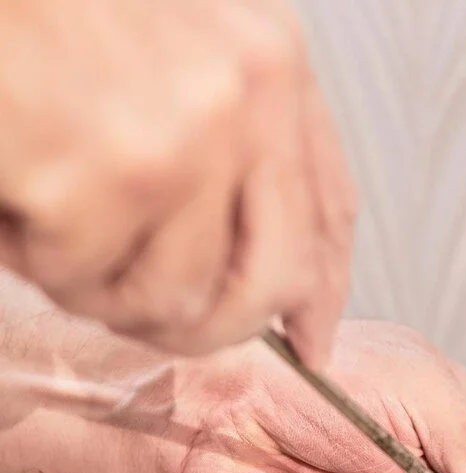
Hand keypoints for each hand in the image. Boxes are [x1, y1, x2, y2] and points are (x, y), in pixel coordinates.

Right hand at [0, 0, 353, 366]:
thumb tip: (284, 285)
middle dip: (211, 326)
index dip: (321, 292)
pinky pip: (82, 278)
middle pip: (269, 282)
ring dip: (100, 284)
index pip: (329, 211)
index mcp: (271, 59)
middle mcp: (248, 97)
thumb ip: (238, 141)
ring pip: (171, 297)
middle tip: (151, 319)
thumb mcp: (181, 40)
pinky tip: (13, 191)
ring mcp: (184, 137)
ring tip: (53, 215)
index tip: (310, 341)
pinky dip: (34, 256)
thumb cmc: (53, 3)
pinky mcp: (108, 175)